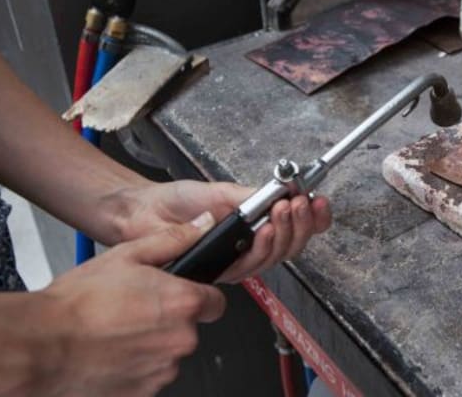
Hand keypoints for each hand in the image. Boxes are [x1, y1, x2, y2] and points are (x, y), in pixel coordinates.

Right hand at [36, 214, 223, 396]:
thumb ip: (174, 240)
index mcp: (183, 303)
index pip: (216, 303)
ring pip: (167, 354)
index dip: (199, 297)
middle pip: (189, 329)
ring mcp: (163, 370)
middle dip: (168, 321)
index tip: (182, 296)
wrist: (41, 344)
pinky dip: (135, 367)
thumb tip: (203, 227)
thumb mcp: (127, 256)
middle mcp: (181, 339)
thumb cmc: (78, 304)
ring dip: (150, 345)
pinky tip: (111, 353)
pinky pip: (149, 376)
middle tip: (134, 311)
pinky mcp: (145, 392)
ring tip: (116, 332)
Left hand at [111, 181, 330, 282]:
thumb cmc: (175, 201)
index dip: (314, 218)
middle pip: (293, 245)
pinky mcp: (223, 272)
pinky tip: (265, 230)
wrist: (142, 213)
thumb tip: (282, 192)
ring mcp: (238, 260)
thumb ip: (252, 195)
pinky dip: (263, 246)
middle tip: (300, 203)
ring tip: (284, 211)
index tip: (320, 201)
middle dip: (301, 224)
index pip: (295, 227)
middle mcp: (251, 245)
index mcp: (256, 224)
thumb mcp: (220, 190)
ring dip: (285, 232)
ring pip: (277, 257)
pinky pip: (252, 266)